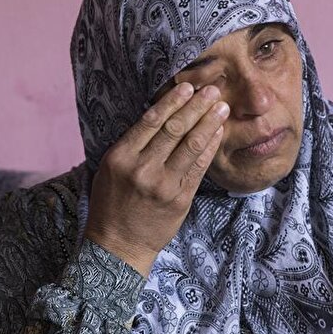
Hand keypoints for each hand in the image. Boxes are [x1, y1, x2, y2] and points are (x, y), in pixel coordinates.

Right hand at [83, 82, 228, 275]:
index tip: (187, 87)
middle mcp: (142, 169)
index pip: (151, 121)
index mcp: (121, 157)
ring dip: (208, 123)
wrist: (118, 246)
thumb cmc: (112, 204)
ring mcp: (163, 185)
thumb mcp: (110, 169)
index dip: (173, 102)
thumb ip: (132, 146)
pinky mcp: (180, 199)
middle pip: (174, 130)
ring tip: (222, 108)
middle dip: (196, 107)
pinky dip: (209, 148)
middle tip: (212, 91)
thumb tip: (162, 115)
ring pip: (190, 146)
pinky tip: (218, 134)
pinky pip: (199, 168)